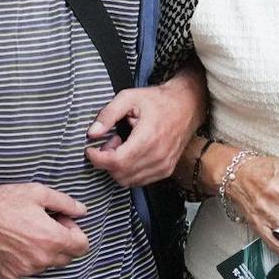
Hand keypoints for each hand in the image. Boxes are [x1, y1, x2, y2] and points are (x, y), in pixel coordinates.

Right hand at [0, 182, 90, 278]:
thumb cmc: (3, 201)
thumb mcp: (38, 193)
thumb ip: (65, 203)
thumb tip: (82, 211)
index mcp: (52, 239)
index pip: (82, 247)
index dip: (75, 232)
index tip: (61, 221)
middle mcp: (41, 260)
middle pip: (66, 258)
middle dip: (61, 242)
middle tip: (43, 224)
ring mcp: (24, 270)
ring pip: (45, 265)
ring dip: (43, 252)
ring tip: (24, 232)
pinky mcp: (8, 275)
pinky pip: (26, 270)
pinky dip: (24, 259)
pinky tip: (11, 242)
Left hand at [85, 76, 203, 187]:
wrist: (187, 106)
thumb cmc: (158, 100)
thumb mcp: (129, 97)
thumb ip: (108, 114)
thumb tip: (93, 133)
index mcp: (148, 138)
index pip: (117, 162)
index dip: (98, 158)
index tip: (91, 149)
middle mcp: (157, 157)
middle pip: (120, 174)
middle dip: (107, 162)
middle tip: (109, 142)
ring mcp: (163, 166)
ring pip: (128, 181)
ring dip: (118, 168)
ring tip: (121, 146)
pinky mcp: (166, 171)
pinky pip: (140, 181)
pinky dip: (129, 172)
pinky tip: (132, 154)